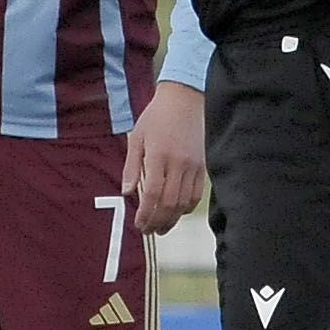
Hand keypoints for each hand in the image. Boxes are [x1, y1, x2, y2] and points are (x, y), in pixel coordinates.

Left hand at [122, 80, 206, 233]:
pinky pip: (196, 194)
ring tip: (161, 227)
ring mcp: (193, 165)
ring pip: (184, 202)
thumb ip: (132, 167)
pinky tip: (177, 212)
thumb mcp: (137, 138)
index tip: (139, 224)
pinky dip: (187, 207)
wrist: (185, 98)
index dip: (146, 214)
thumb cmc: (157, 116)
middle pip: (170, 203)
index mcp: (159, 155)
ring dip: (172, 219)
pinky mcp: (203, 165)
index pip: (154, 194)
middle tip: (149, 230)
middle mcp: (178, 163)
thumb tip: (127, 193)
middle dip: (158, 221)